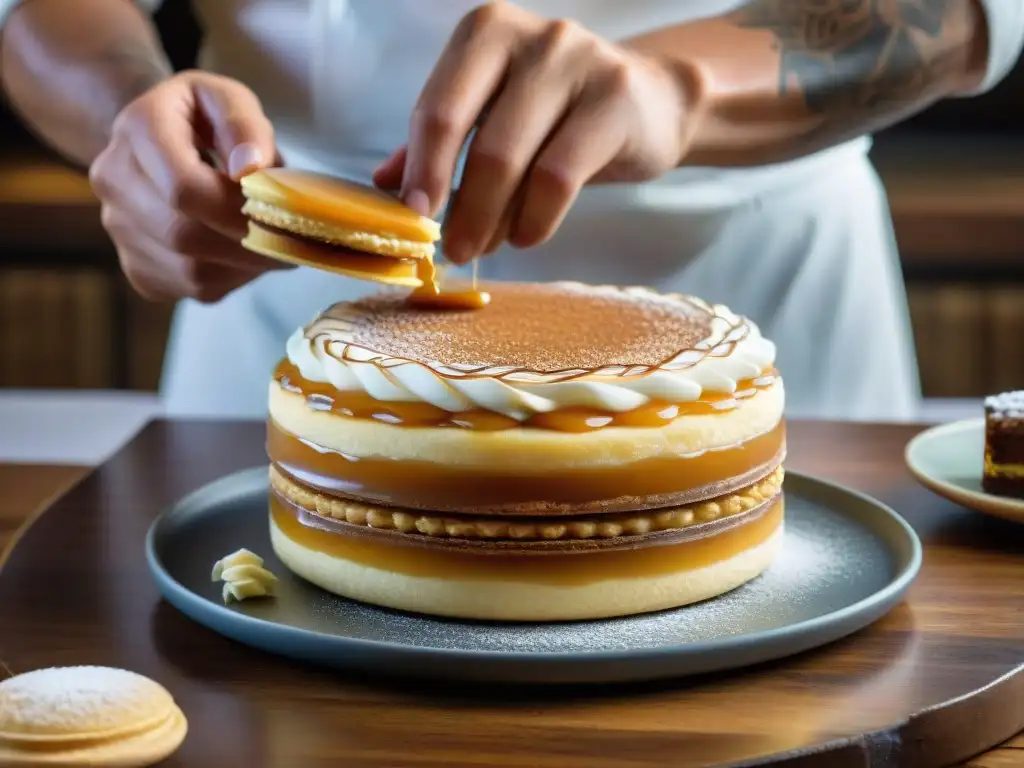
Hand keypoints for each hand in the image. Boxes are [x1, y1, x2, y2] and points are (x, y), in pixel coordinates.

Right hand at [90, 70, 284, 302]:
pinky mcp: (137, 267)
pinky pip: (188, 289)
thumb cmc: (204, 118)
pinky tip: (244, 256)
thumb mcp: (228, 99)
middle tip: (288, 239)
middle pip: (183, 234)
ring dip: (242, 266)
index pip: (183, 188)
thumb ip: (244, 125)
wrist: (158, 141)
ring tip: (273, 246)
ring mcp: (119, 228)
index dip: (235, 209)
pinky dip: (229, 280)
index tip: (275, 212)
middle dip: (245, 243)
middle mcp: (114, 180)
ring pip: (188, 271)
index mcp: (137, 129)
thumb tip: (249, 168)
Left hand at [373, 2, 692, 264]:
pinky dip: (537, 218)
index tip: (412, 217)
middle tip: (453, 251)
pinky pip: (561, 176)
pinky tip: (527, 236)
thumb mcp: (494, 115)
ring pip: (518, 160)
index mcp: (485, 33)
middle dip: (459, 206)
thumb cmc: (558, 112)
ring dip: (494, 220)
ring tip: (486, 248)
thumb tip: (384, 186)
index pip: (438, 108)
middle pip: (478, 139)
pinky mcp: (615, 100)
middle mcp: (531, 37)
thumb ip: (442, 142)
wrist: (651, 101)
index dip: (421, 169)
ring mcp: (578, 62)